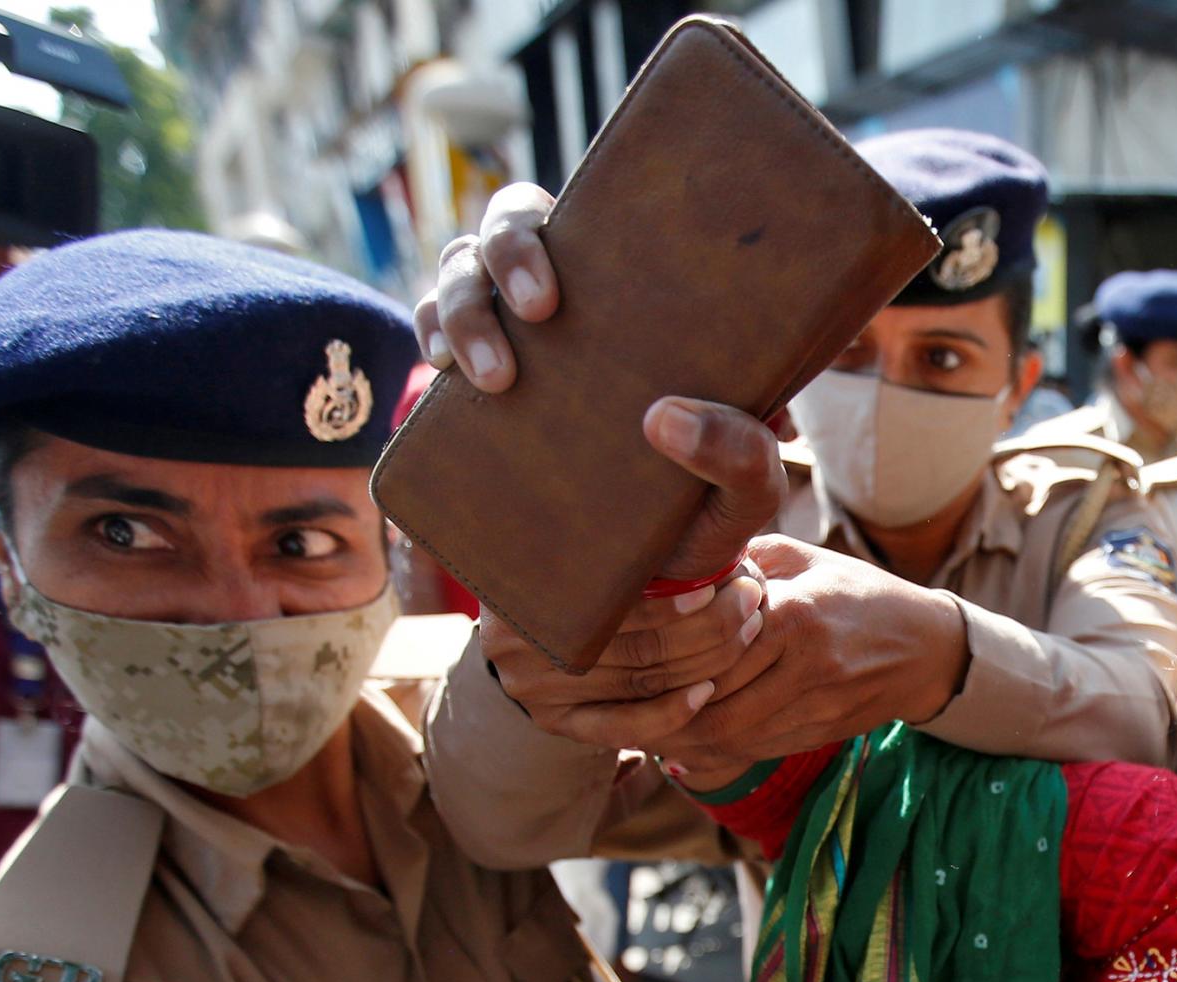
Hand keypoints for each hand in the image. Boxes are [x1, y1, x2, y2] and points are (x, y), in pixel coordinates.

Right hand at [417, 185, 792, 582]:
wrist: (659, 571)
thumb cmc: (711, 508)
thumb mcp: (748, 490)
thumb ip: (743, 456)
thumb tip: (666, 418)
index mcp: (638, 294)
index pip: (581, 213)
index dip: (546, 227)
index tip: (551, 296)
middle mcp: (570, 299)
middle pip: (506, 227)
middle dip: (504, 257)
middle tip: (538, 315)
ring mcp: (519, 334)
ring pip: (459, 271)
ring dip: (458, 309)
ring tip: (492, 378)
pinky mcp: (478, 385)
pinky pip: (433, 336)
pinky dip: (428, 338)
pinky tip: (442, 374)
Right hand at [482, 569, 765, 748]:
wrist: (503, 630)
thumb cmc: (555, 570)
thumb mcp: (566, 544)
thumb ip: (608, 543)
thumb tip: (682, 517)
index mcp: (528, 597)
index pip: (616, 608)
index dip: (675, 601)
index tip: (723, 579)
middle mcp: (525, 652)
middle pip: (638, 649)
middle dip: (709, 627)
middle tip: (750, 600)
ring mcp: (539, 694)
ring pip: (642, 684)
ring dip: (705, 660)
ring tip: (747, 631)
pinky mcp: (558, 724)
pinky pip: (623, 727)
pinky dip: (670, 713)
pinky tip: (706, 691)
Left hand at [649, 536, 970, 787]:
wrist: (926, 646)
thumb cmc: (856, 593)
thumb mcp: (803, 560)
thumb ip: (742, 563)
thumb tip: (677, 566)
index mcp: (796, 613)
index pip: (713, 647)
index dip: (668, 660)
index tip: (633, 658)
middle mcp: (807, 665)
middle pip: (715, 700)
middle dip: (664, 706)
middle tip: (622, 703)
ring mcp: (817, 705)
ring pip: (731, 735)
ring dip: (683, 736)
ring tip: (644, 725)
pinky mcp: (822, 733)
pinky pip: (756, 749)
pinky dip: (715, 749)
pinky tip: (686, 740)